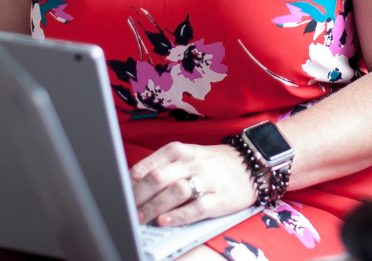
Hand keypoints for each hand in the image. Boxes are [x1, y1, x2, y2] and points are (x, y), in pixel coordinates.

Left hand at [130, 142, 255, 226]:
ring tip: (140, 218)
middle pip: (159, 177)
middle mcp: (193, 162)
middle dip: (139, 196)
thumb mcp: (188, 156)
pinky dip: (179, 215)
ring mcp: (207, 179)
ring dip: (155, 207)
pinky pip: (197, 207)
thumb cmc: (213, 163)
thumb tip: (132, 185)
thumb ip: (164, 167)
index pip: (150, 164)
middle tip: (126, 211)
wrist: (251, 163)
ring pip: (176, 191)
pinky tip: (165, 221)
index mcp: (181, 150)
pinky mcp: (220, 198)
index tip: (119, 194)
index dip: (131, 181)